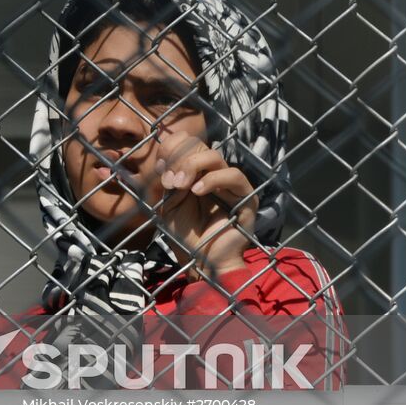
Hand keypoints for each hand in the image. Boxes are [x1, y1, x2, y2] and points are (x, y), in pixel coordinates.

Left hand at [155, 135, 255, 277]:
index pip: (188, 142)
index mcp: (195, 173)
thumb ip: (168, 178)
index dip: (172, 147)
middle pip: (199, 145)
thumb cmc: (184, 235)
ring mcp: (231, 185)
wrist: (200, 262)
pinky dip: (212, 180)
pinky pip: (233, 176)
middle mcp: (214, 174)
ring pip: (214, 156)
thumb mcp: (167, 202)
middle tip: (169, 180)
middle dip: (179, 158)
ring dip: (191, 165)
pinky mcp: (246, 198)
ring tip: (179, 185)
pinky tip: (196, 191)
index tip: (159, 168)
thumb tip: (164, 159)